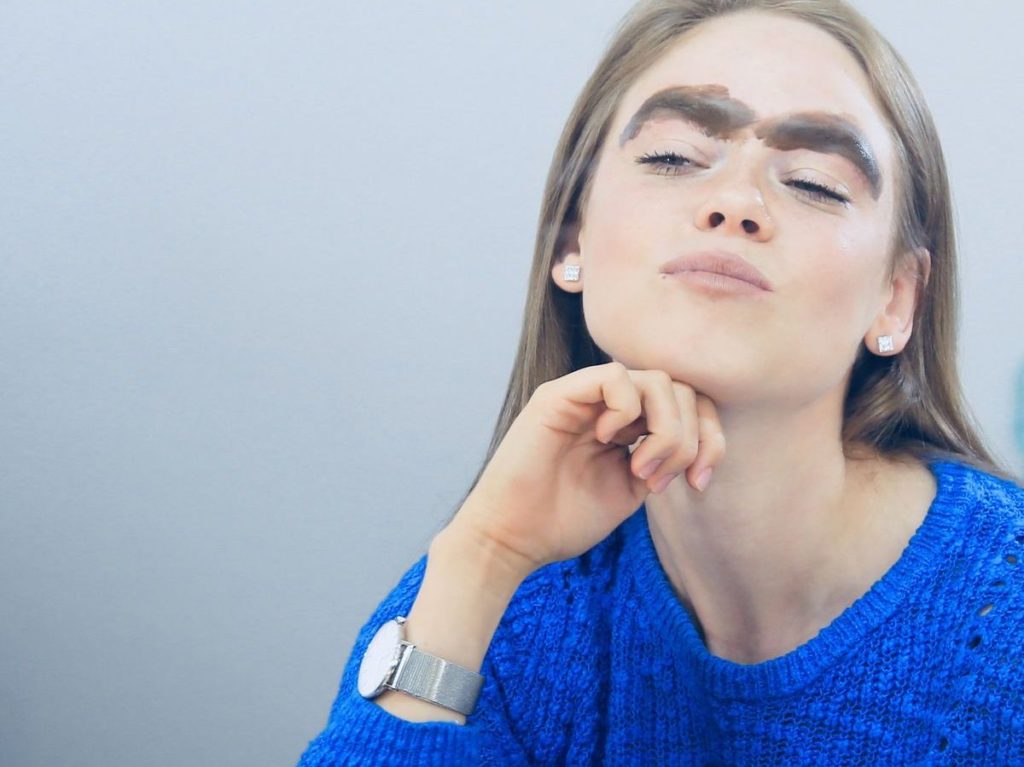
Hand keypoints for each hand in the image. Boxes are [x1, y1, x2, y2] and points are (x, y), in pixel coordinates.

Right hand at [446, 362, 725, 576]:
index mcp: (629, 425)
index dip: (709, 438)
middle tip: (664, 481)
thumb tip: (696, 444)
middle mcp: (609, 405)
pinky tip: (610, 441)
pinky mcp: (559, 396)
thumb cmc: (563, 520)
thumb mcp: (630, 490)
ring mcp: (584, 397)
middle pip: (682, 389)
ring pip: (657, 380)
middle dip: (692, 438)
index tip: (699, 483)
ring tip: (641, 468)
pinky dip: (627, 409)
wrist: (514, 538)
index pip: (690, 406)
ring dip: (665, 429)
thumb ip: (661, 459)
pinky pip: (615, 376)